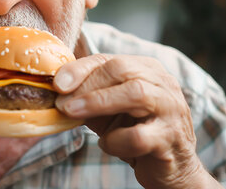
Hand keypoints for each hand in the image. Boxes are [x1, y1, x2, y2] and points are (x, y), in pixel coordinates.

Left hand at [54, 54, 218, 187]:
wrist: (170, 166)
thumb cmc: (134, 130)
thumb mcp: (107, 109)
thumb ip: (87, 96)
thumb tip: (54, 91)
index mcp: (146, 69)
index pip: (109, 60)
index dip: (80, 69)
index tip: (56, 83)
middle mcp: (162, 83)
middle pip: (122, 70)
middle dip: (87, 84)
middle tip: (62, 102)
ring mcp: (171, 109)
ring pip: (136, 94)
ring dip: (97, 103)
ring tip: (73, 114)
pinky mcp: (171, 138)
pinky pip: (139, 136)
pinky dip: (116, 141)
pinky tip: (109, 145)